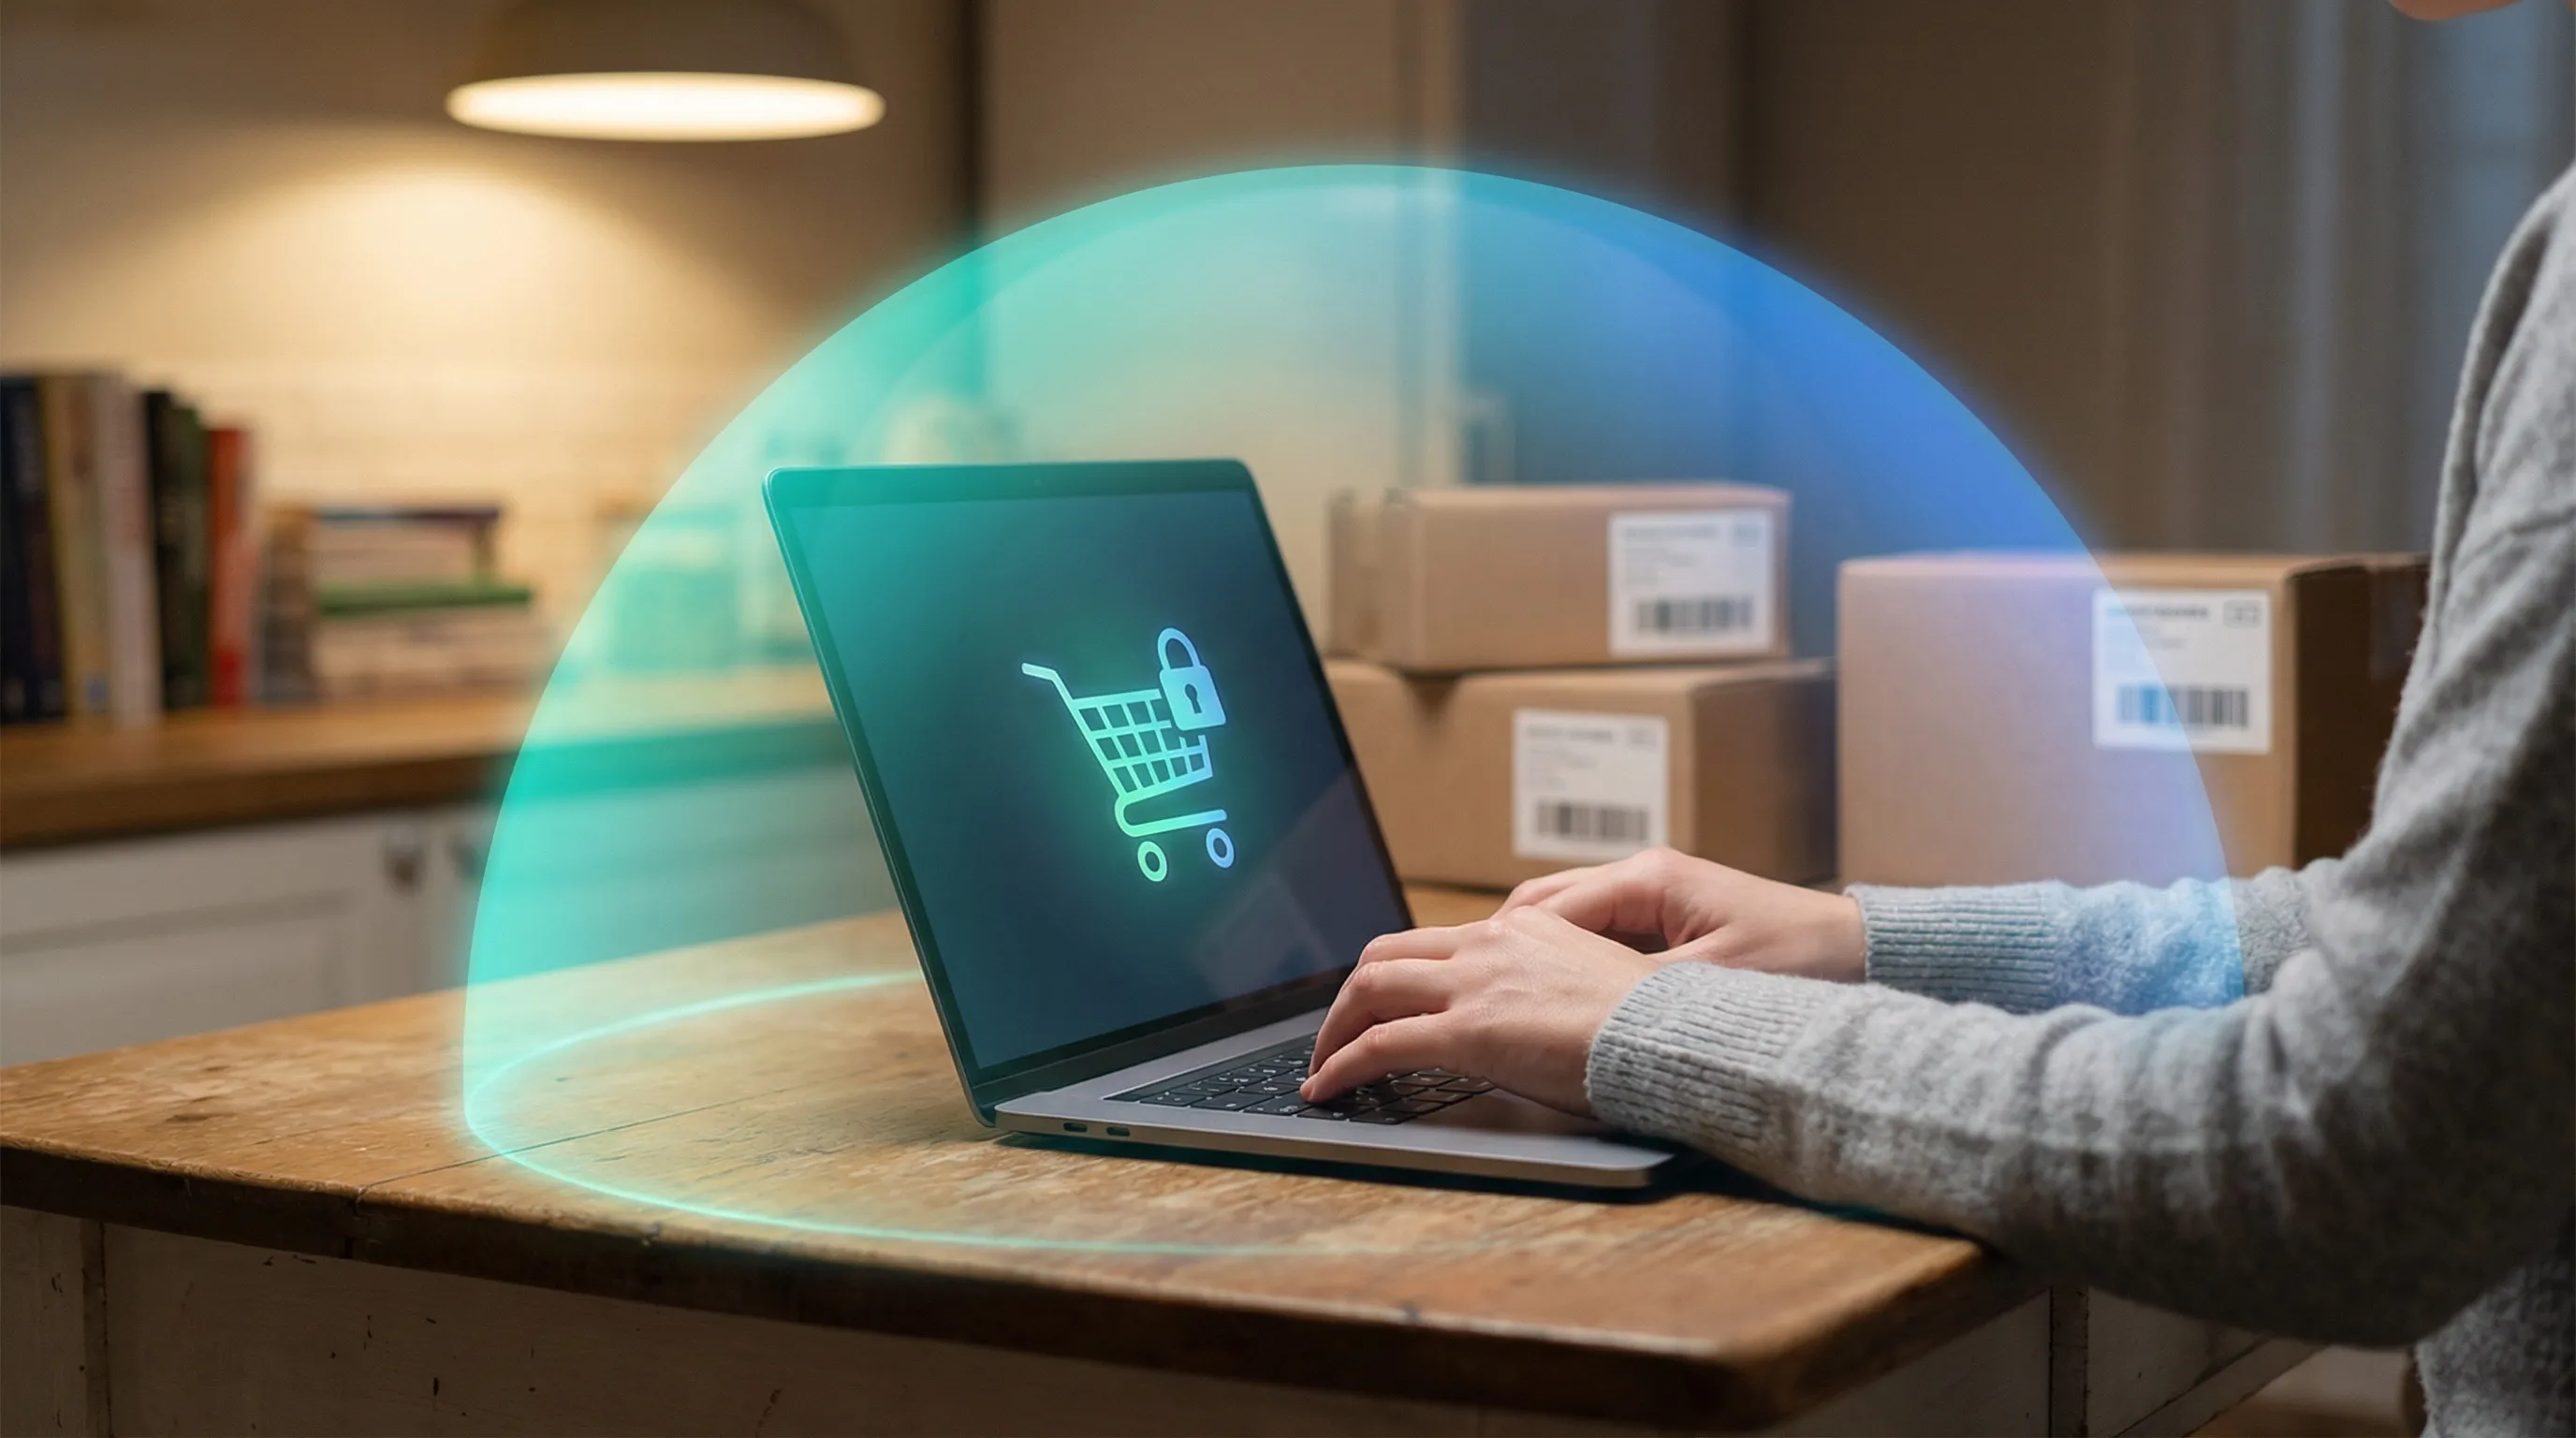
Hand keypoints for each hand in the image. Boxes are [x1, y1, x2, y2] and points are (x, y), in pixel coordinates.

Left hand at [1302, 907, 1660, 1114]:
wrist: (1672, 1036)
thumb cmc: (1652, 1024)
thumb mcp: (1596, 982)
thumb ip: (1551, 986)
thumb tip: (1534, 1016)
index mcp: (1522, 928)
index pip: (1436, 942)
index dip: (1398, 975)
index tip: (1383, 1005)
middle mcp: (1490, 943)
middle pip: (1387, 955)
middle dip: (1352, 997)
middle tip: (1338, 1033)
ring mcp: (1474, 983)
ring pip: (1370, 988)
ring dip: (1335, 1029)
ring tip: (1322, 1066)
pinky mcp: (1466, 1031)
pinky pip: (1380, 1044)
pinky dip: (1341, 1066)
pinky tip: (1328, 1090)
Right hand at [1501, 847, 1866, 983]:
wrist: (1859, 952)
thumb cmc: (1797, 961)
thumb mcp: (1710, 983)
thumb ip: (1635, 988)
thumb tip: (1571, 1006)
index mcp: (1648, 878)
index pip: (1548, 909)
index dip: (1506, 949)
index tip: (1474, 984)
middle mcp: (1643, 875)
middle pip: (1544, 904)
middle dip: (1504, 946)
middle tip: (1469, 990)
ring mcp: (1653, 894)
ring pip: (1565, 918)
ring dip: (1533, 954)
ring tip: (1501, 997)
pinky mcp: (1666, 917)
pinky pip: (1595, 934)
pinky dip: (1566, 960)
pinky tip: (1553, 996)